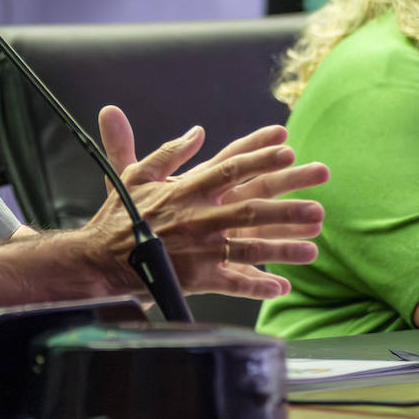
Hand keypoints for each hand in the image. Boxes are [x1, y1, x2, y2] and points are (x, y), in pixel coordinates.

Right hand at [86, 105, 326, 299]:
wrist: (100, 260)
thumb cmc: (120, 216)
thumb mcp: (136, 176)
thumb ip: (168, 152)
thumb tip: (196, 131)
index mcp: (186, 189)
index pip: (229, 168)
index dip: (259, 158)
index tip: (288, 149)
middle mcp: (197, 216)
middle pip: (250, 209)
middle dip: (286, 208)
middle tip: (318, 204)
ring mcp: (199, 248)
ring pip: (249, 248)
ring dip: (282, 249)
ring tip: (313, 248)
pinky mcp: (196, 277)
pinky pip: (233, 282)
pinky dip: (258, 286)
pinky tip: (282, 287)